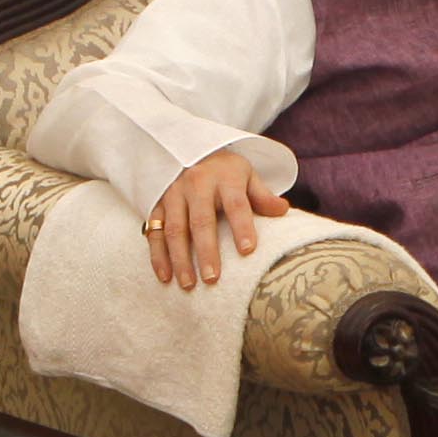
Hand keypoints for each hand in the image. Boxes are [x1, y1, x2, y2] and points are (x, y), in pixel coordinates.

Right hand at [143, 148, 292, 290]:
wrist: (191, 151)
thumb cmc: (226, 172)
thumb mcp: (247, 175)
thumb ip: (262, 195)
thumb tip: (282, 211)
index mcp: (225, 178)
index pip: (236, 204)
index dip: (242, 226)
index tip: (248, 251)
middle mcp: (196, 184)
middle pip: (201, 220)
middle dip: (206, 251)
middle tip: (213, 278)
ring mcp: (173, 194)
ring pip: (174, 229)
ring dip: (180, 259)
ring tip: (189, 285)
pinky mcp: (157, 205)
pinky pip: (155, 231)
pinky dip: (158, 256)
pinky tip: (165, 277)